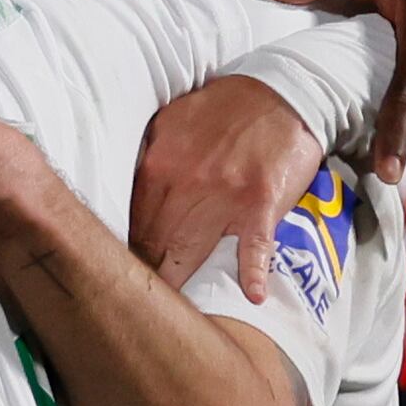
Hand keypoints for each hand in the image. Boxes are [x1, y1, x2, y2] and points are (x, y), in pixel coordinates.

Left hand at [127, 75, 323, 298]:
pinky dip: (253, 274)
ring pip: (190, 253)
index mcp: (158, 165)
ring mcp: (222, 197)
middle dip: (146, 275)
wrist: (282, 92)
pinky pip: (254, 249)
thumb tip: (125, 188)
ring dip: (180, 282)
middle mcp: (184, 184)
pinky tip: (252, 295)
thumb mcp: (172, 119)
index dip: (126, 251)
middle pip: (154, 244)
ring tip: (173, 313)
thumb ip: (148, 155)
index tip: (123, 272)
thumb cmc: (226, 108)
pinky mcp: (259, 205)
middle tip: (139, 304)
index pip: (133, 221)